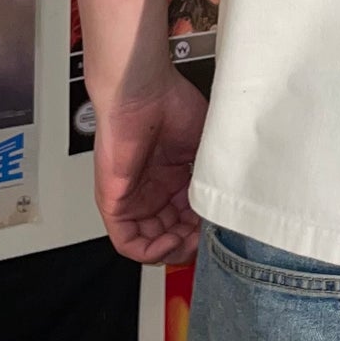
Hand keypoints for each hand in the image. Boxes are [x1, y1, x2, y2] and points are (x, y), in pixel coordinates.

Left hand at [93, 71, 206, 263]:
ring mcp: (133, 198)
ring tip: (192, 241)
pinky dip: (151, 250)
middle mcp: (153, 191)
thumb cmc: (171, 104)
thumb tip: (225, 205)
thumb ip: (212, 176)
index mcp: (173, 177)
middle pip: (171, 235)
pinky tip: (172, 240)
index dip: (204, 228)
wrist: (143, 90)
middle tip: (208, 240)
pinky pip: (128, 242)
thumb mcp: (203, 146)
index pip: (188, 218)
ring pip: (151, 243)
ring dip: (174, 250)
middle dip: (191, 243)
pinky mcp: (114, 203)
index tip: (220, 228)